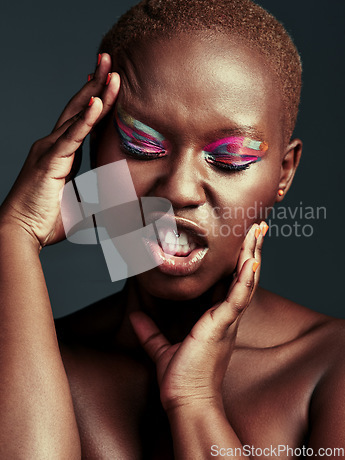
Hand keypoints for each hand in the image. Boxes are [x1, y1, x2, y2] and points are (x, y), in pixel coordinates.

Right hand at [0, 54, 119, 247]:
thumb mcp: (82, 205)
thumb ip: (100, 198)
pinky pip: (72, 136)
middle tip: (110, 60)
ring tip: (111, 70)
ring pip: (77, 116)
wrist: (21, 233)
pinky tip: (98, 101)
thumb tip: (122, 200)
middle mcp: (54, 145)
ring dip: (96, 92)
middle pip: (79, 108)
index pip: (82, 120)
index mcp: (61, 153)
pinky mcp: (50, 161)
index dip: (96, 100)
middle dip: (97, 83)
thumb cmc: (47, 220)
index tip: (107, 80)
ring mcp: (50, 150)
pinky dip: (86, 119)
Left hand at [130, 221, 266, 413]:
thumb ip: (150, 332)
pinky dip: (245, 279)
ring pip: (246, 281)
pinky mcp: (222, 325)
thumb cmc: (180, 381)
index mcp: (217, 320)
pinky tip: (250, 260)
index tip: (241, 243)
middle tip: (258, 227)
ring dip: (252, 255)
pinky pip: (238, 297)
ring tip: (259, 231)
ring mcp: (227, 320)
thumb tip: (134, 317)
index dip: (236, 262)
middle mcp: (227, 317)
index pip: (229, 283)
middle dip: (251, 250)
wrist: (186, 402)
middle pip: (243, 276)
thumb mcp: (162, 349)